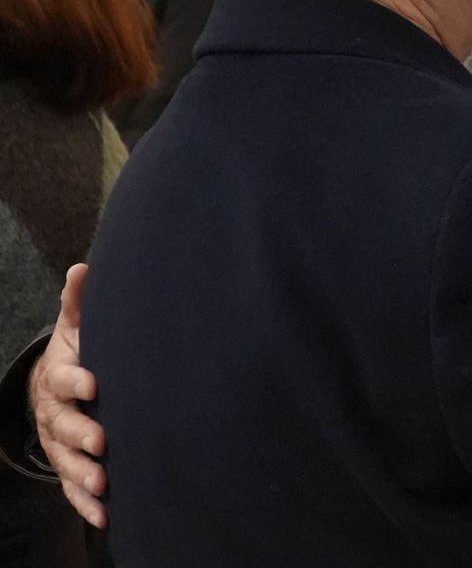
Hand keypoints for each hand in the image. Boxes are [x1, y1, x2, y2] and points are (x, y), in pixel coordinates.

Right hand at [28, 264, 107, 527]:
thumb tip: (83, 268)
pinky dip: (86, 503)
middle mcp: (55, 413)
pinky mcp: (69, 465)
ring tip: (103, 482)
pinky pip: (73, 488)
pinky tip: (106, 514)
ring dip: (83, 473)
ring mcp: (59, 442)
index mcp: (59, 376)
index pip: (63, 378)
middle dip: (80, 433)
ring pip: (66, 460)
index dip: (76, 381)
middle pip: (63, 425)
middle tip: (102, 442)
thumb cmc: (80, 352)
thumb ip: (79, 303)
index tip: (94, 384)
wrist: (60, 386)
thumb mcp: (77, 327)